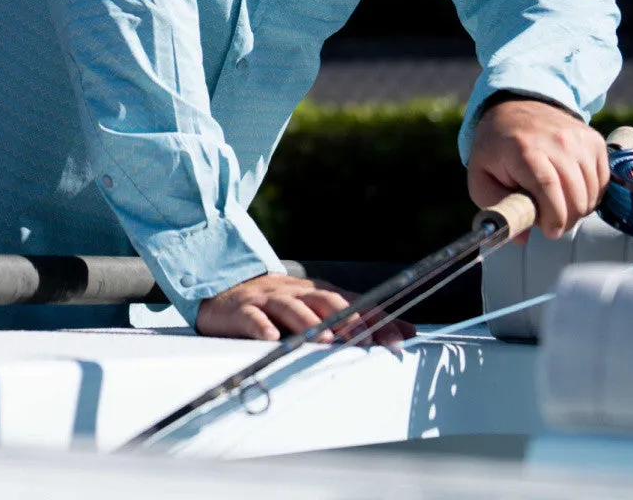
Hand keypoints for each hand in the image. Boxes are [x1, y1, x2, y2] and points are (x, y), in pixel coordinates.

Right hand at [195, 273, 414, 345]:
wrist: (225, 291)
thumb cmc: (279, 306)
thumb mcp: (318, 310)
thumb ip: (359, 319)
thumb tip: (407, 331)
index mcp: (317, 293)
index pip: (352, 302)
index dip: (376, 318)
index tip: (399, 338)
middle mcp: (296, 293)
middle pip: (325, 301)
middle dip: (348, 319)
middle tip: (365, 340)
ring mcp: (268, 300)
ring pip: (291, 307)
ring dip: (309, 323)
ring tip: (325, 340)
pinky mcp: (241, 311)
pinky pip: (252, 317)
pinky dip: (260, 326)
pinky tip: (268, 337)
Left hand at [467, 97, 608, 239]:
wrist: (516, 108)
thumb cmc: (497, 147)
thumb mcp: (481, 175)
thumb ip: (496, 207)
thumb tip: (521, 238)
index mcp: (524, 149)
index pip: (548, 188)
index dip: (553, 217)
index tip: (548, 231)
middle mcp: (556, 141)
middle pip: (575, 196)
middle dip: (564, 219)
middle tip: (548, 219)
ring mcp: (578, 139)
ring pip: (592, 193)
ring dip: (577, 209)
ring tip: (556, 203)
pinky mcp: (594, 141)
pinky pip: (602, 183)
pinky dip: (589, 195)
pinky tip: (570, 189)